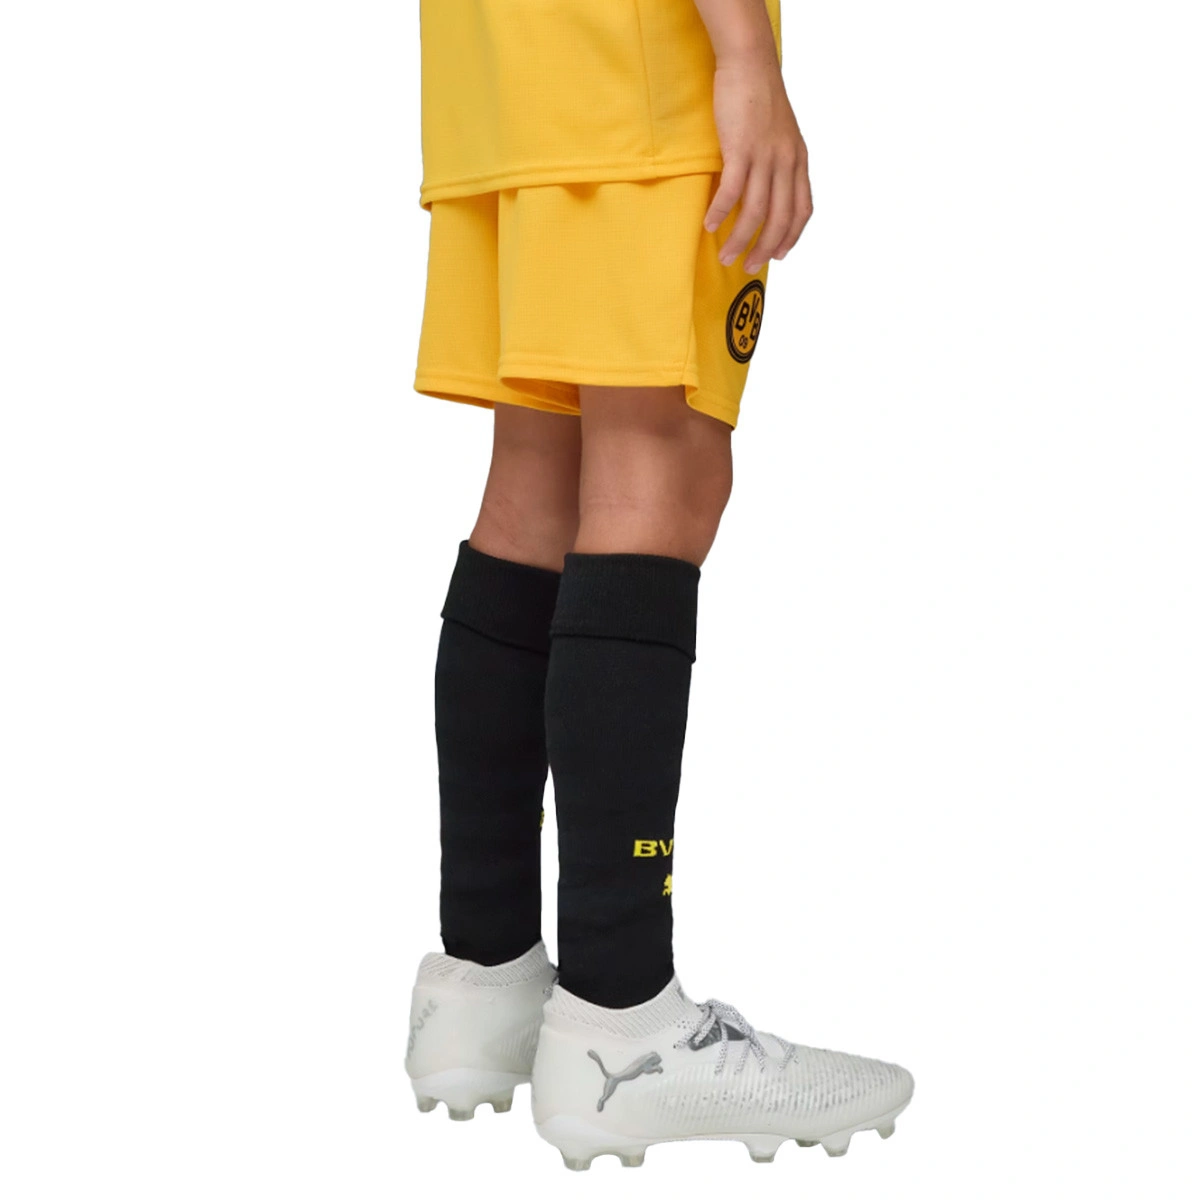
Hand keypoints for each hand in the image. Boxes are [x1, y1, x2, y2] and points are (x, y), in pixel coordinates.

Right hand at [704, 59, 812, 272]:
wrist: (750, 63)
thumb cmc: (760, 96)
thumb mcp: (781, 133)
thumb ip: (779, 162)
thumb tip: (766, 188)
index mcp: (799, 160)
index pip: (802, 209)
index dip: (791, 237)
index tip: (779, 254)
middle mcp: (786, 162)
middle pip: (780, 218)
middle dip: (764, 248)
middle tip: (748, 266)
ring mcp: (765, 156)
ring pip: (756, 211)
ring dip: (740, 239)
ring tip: (726, 256)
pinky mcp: (741, 149)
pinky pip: (732, 191)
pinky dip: (720, 212)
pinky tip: (710, 225)